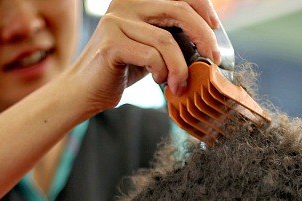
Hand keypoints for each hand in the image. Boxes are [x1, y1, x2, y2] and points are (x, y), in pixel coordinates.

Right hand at [68, 0, 220, 114]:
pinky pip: (152, 56)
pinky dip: (162, 72)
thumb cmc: (122, 70)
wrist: (86, 91)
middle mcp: (126, 4)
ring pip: (167, 40)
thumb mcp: (152, 48)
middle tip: (213, 60)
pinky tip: (159, 80)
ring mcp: (116, 21)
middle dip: (203, 37)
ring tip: (179, 84)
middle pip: (178, 11)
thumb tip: (208, 41)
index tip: (215, 28)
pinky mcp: (111, 43)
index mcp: (137, 0)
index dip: (203, 7)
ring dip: (180, 68)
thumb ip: (173, 37)